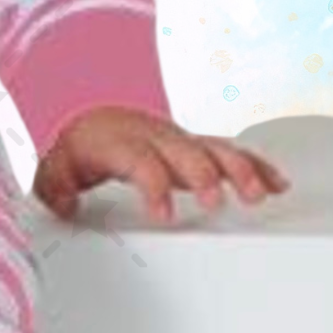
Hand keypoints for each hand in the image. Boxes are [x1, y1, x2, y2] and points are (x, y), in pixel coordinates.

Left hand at [32, 106, 290, 224]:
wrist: (92, 117)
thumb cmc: (79, 148)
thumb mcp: (56, 168)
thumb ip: (56, 187)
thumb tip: (65, 204)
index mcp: (120, 143)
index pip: (140, 162)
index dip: (154, 187)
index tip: (164, 215)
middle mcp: (154, 137)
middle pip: (185, 152)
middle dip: (204, 175)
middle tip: (217, 202)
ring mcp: (178, 140)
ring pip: (214, 148)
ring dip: (239, 169)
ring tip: (258, 194)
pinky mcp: (195, 146)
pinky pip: (229, 150)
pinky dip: (255, 164)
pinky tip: (276, 182)